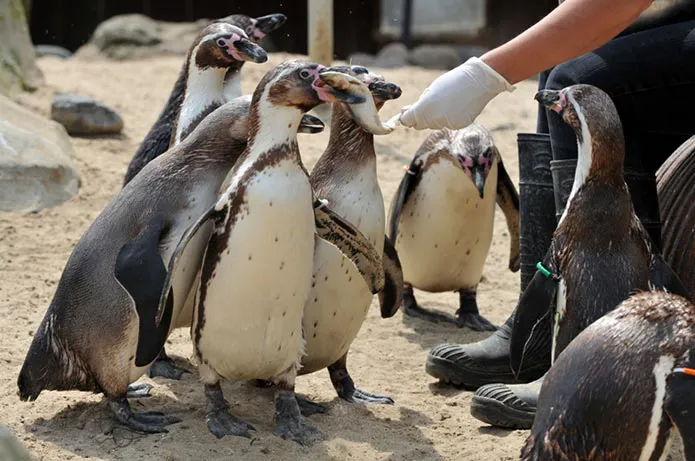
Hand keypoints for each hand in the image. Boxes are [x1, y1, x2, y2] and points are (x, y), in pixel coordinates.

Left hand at [399, 57, 514, 129]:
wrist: (479, 80)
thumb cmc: (452, 81)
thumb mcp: (431, 90)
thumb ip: (419, 105)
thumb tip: (406, 114)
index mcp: (424, 108)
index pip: (407, 120)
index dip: (405, 117)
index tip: (406, 112)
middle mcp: (434, 119)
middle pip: (420, 124)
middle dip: (420, 117)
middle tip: (427, 104)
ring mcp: (447, 124)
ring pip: (434, 125)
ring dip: (435, 117)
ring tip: (446, 101)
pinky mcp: (458, 126)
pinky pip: (448, 124)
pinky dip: (448, 118)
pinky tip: (456, 106)